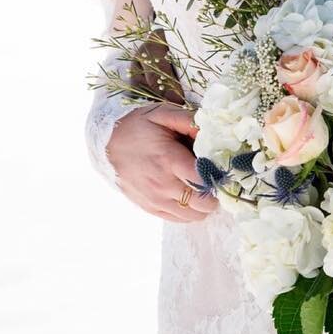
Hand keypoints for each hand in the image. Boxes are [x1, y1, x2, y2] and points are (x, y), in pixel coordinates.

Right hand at [107, 104, 217, 223]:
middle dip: (216, 193)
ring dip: (204, 204)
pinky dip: (190, 211)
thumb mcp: (162, 114)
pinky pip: (179, 219)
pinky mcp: (149, 207)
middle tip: (217, 178)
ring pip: (193, 216)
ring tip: (204, 186)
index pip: (205, 181)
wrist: (106, 145)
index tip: (225, 168)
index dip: (221, 177)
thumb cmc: (139, 127)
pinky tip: (190, 194)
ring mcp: (155, 200)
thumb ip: (189, 120)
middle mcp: (162, 185)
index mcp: (168, 160)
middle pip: (203, 204)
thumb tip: (212, 131)